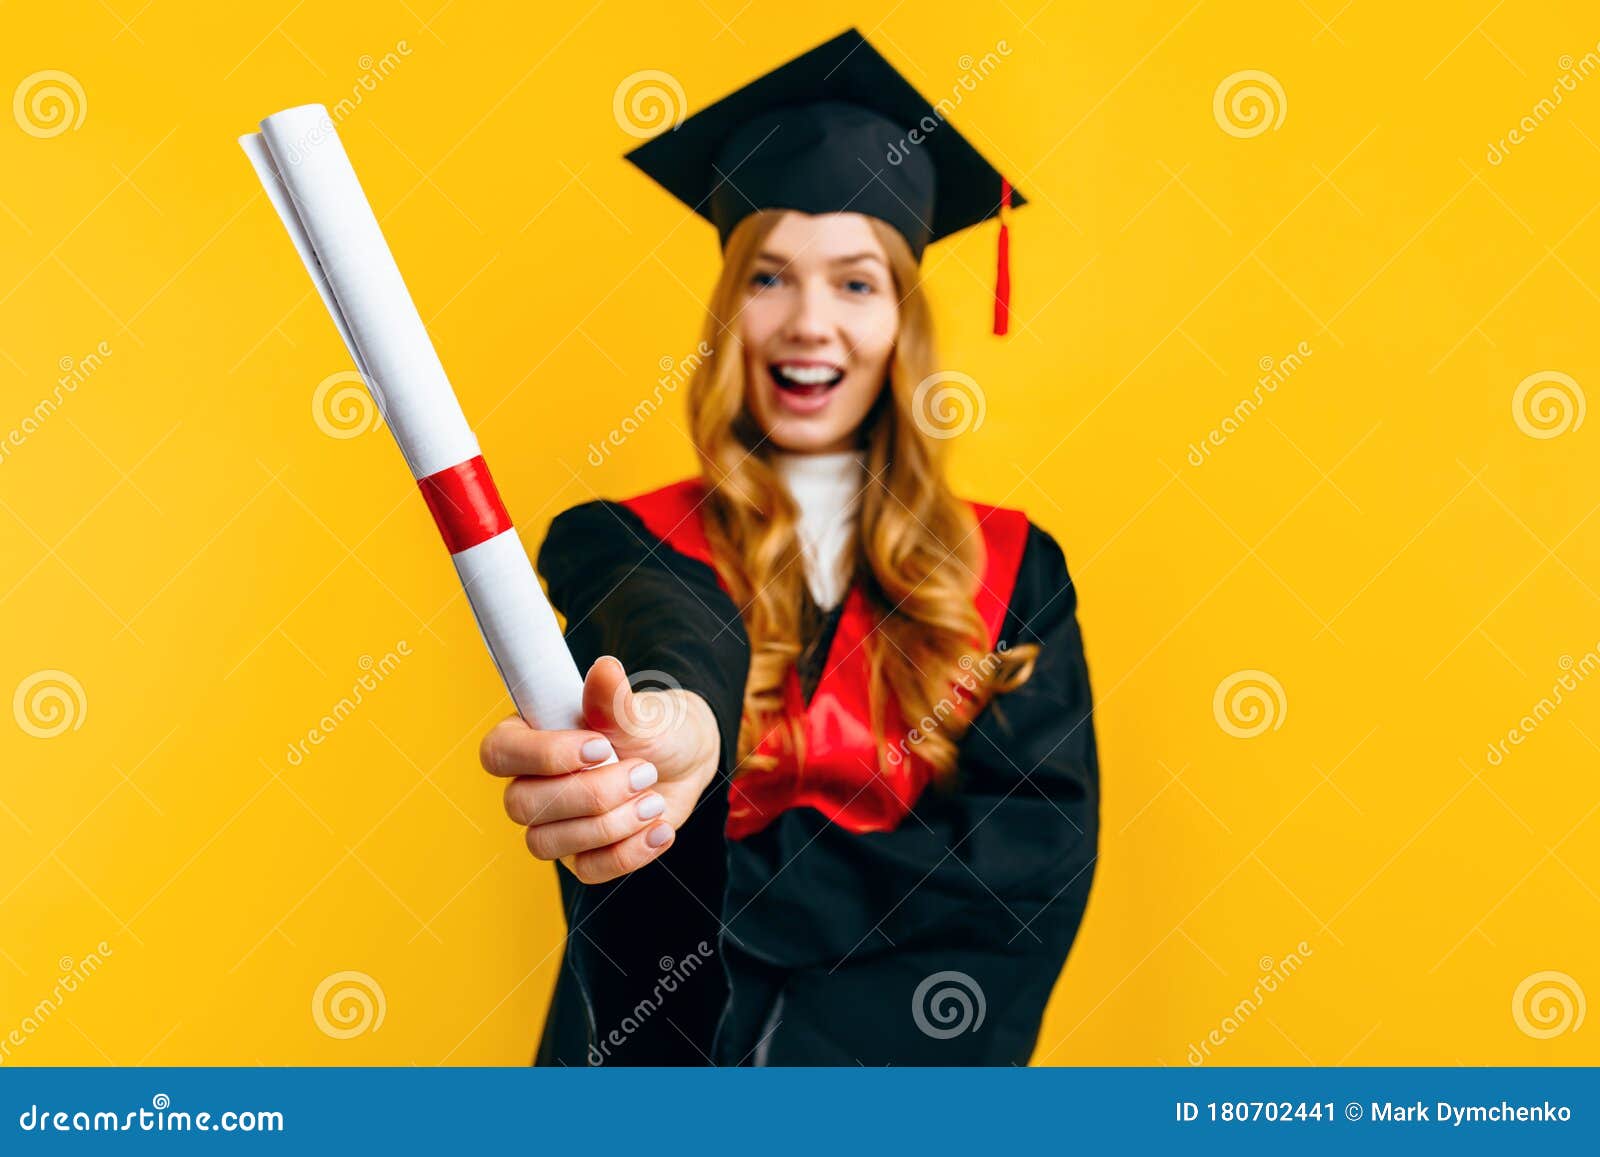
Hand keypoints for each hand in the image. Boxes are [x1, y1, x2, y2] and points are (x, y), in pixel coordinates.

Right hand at [479, 656, 720, 883]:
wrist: (685, 759)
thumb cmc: (652, 727)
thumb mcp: (640, 712)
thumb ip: (615, 700)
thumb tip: (604, 670)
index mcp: (531, 737)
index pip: (499, 752)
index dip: (543, 756)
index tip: (599, 746)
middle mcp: (532, 783)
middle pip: (522, 804)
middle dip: (590, 794)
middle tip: (643, 772)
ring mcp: (554, 824)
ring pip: (548, 843)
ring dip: (611, 825)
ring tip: (654, 799)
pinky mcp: (582, 855)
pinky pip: (588, 870)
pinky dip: (629, 852)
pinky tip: (660, 829)